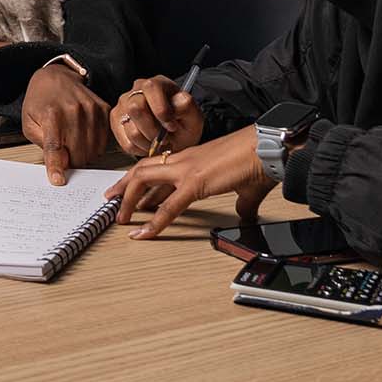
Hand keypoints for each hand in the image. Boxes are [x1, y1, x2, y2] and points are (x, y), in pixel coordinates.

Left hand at [20, 61, 114, 185]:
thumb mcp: (29, 122)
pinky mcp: (103, 109)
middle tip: (64, 154)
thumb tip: (60, 164)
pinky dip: (94, 145)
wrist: (56, 77)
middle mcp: (74, 110)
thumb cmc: (40, 101)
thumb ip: (43, 144)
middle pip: (77, 153)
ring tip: (73, 143)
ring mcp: (91, 109)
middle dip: (70, 161)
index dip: (56, 166)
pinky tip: (84, 137)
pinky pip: (103, 141)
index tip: (58, 180)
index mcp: (51, 114)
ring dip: (83, 154)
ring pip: (92, 150)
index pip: (55, 147)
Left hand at [105, 127, 274, 238]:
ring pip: (144, 179)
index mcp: (194, 158)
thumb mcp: (245, 186)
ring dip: (129, 199)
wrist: (270, 147)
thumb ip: (242, 203)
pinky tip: (145, 234)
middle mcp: (185, 160)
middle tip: (112, 200)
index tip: (133, 193)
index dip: (144, 181)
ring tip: (120, 218)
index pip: (160, 169)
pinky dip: (154, 222)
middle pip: (143, 169)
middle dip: (124, 185)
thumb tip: (246, 215)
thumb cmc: (260, 160)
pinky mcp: (196, 183)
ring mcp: (187, 169)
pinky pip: (169, 206)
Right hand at [109, 75, 204, 156]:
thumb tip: (178, 100)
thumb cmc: (183, 125)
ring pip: (131, 129)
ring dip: (148, 142)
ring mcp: (123, 106)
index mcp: (157, 84)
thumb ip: (187, 107)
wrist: (175, 138)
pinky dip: (140, 149)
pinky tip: (148, 144)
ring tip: (158, 142)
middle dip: (153, 130)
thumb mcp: (194, 117)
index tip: (172, 126)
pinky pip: (125, 142)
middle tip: (165, 138)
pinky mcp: (116, 122)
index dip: (161, 110)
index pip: (151, 88)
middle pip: (136, 108)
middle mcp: (136, 91)